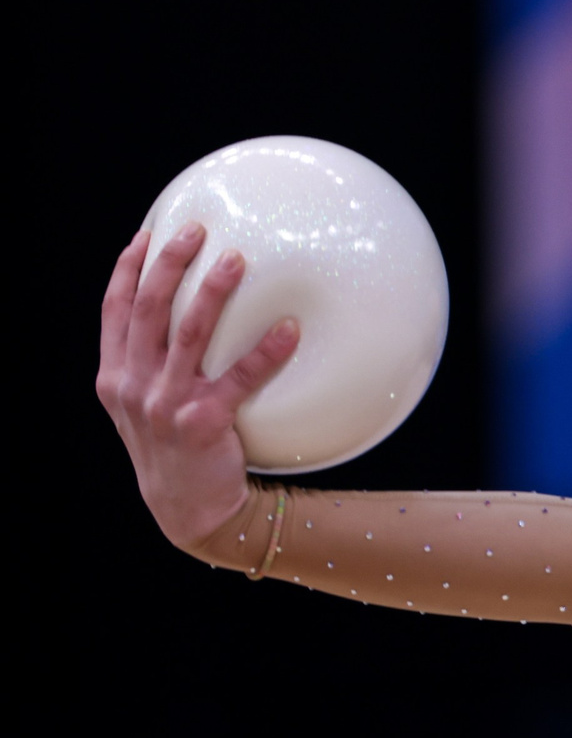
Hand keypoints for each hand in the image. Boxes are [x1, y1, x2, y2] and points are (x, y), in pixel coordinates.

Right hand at [96, 223, 300, 548]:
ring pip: (188, 332)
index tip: (147, 234)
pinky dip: (266, 351)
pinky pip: (240, 378)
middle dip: (169, 263)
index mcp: (114, 377)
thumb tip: (179, 319)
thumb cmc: (173, 450)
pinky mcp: (203, 421)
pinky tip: (291, 329)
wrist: (186, 508)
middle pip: (148, 308)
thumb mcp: (144, 407)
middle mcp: (133, 385)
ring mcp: (165, 403)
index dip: (128, 270)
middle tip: (196, 230)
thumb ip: (149, 367)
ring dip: (213, 291)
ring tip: (237, 259)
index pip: (114, 310)